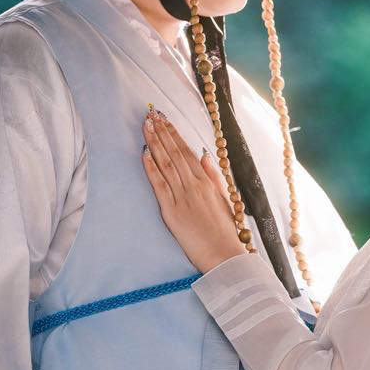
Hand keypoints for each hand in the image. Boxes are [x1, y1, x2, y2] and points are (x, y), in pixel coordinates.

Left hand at [141, 110, 249, 273]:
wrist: (225, 255)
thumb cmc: (225, 231)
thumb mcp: (225, 199)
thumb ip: (214, 176)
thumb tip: (205, 154)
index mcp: (207, 182)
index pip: (187, 151)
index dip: (174, 134)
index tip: (165, 119)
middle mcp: (194, 185)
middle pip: (174, 153)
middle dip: (162, 132)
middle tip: (150, 114)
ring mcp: (182, 197)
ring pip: (166, 164)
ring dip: (154, 143)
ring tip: (145, 126)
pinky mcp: (172, 212)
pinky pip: (160, 185)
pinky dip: (151, 168)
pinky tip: (144, 153)